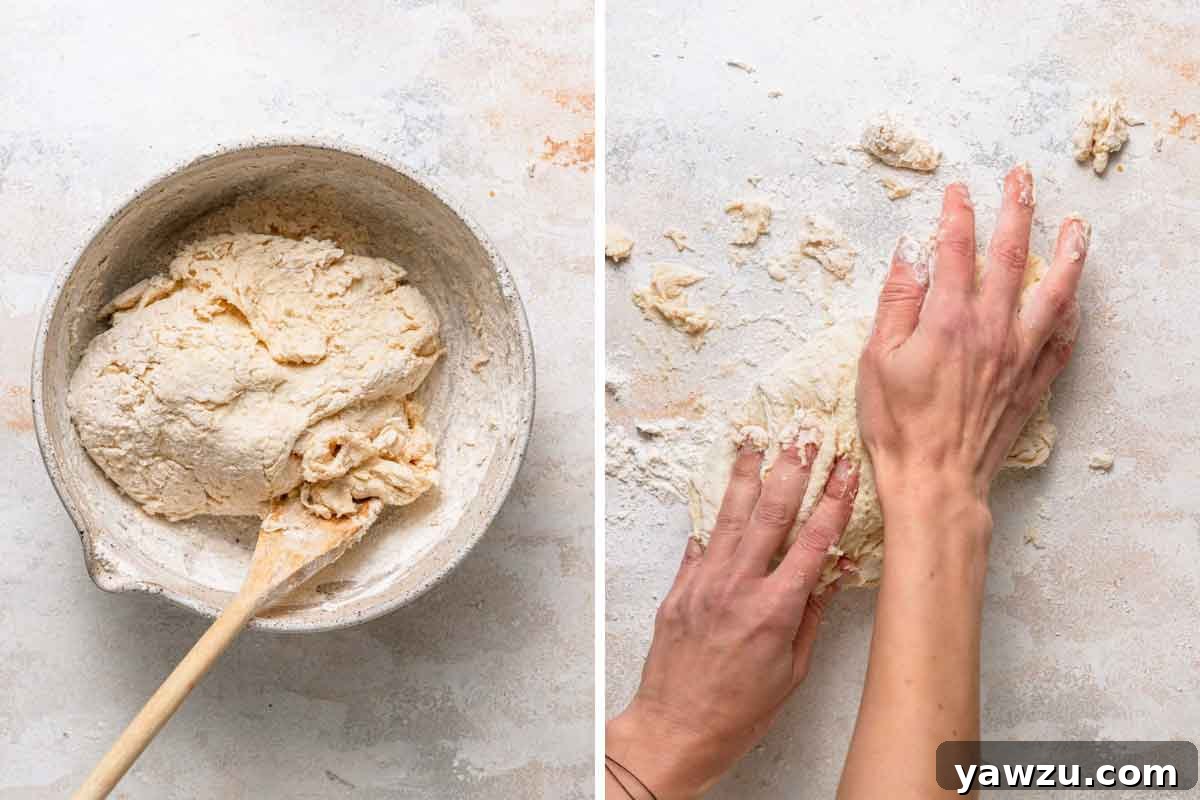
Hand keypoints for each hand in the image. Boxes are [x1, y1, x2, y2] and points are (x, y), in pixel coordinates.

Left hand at [607, 442, 857, 798]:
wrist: (677, 727)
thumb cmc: (740, 710)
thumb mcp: (792, 670)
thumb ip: (811, 617)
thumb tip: (829, 575)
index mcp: (775, 609)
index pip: (813, 541)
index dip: (834, 500)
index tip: (846, 469)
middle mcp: (738, 586)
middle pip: (770, 514)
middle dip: (792, 470)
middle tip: (804, 436)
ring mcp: (704, 583)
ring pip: (730, 516)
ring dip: (748, 476)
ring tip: (758, 442)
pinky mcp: (679, 587)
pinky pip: (700, 543)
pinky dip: (714, 517)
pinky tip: (723, 492)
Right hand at [857, 165, 1087, 511]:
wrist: (936, 481)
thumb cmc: (898, 425)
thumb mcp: (876, 358)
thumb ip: (896, 301)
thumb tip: (910, 254)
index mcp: (949, 319)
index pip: (957, 250)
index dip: (958, 214)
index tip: (958, 190)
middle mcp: (992, 329)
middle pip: (1011, 256)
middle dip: (1016, 210)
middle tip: (1021, 179)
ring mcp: (1018, 355)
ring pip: (1053, 292)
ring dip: (1066, 254)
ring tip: (1077, 227)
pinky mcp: (1031, 382)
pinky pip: (1062, 341)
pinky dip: (1071, 315)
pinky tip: (1074, 300)